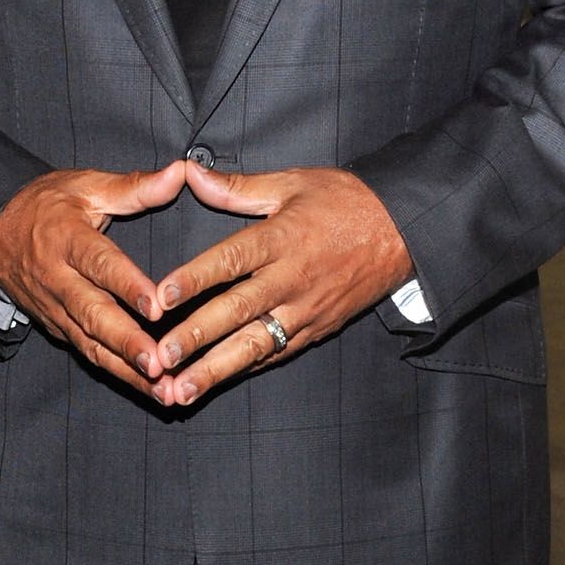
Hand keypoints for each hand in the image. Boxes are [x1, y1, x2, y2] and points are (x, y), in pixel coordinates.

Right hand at [0, 162, 189, 392]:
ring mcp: (55, 309)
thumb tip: (179, 173)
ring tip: (162, 389)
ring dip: (126, 371)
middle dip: (126, 342)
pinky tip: (150, 390)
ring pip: (90, 344)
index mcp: (67, 239)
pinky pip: (88, 354)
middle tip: (158, 363)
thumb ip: (135, 187)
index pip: (99, 264)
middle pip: (92, 315)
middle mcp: (58, 279)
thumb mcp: (86, 186)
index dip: (127, 285)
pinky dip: (118, 374)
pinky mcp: (56, 328)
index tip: (156, 305)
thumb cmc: (47, 205)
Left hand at [149, 163, 412, 405]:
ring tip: (180, 392)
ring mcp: (305, 310)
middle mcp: (292, 279)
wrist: (404, 231)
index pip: (232, 260)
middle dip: (197, 338)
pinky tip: (215, 385)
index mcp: (283, 239)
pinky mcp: (316, 330)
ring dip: (215, 371)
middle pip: (238, 312)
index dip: (195, 278)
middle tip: (161, 359)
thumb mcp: (292, 183)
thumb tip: (188, 172)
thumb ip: (236, 187)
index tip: (161, 297)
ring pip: (254, 346)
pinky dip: (245, 370)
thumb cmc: (345, 202)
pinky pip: (276, 354)